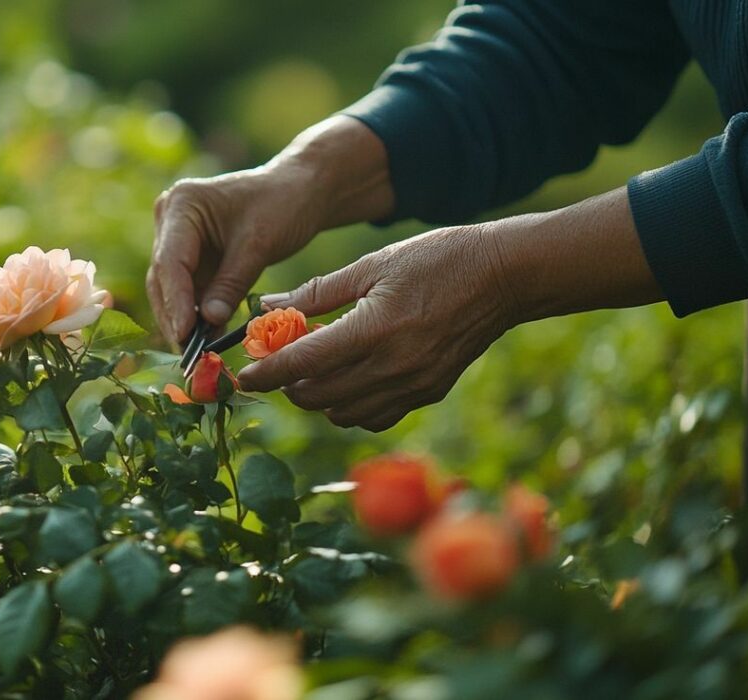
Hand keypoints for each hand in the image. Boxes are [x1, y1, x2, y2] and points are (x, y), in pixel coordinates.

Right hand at [146, 115, 395, 343]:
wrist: (297, 192)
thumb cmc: (283, 204)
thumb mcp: (259, 244)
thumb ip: (231, 282)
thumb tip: (208, 322)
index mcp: (182, 204)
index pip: (171, 260)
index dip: (176, 300)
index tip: (184, 334)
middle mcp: (169, 220)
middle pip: (164, 278)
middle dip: (176, 317)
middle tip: (189, 356)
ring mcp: (177, 241)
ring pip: (171, 290)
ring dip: (183, 322)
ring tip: (196, 356)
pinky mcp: (191, 259)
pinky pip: (189, 292)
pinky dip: (197, 317)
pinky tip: (207, 343)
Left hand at [236, 225, 513, 430]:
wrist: (504, 277)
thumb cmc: (436, 260)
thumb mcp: (371, 266)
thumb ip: (315, 292)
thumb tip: (267, 306)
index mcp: (375, 329)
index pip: (303, 364)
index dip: (267, 373)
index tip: (243, 374)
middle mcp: (393, 366)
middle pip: (317, 396)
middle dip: (288, 383)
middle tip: (283, 358)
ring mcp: (413, 386)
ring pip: (342, 413)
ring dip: (318, 395)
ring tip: (318, 363)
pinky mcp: (427, 393)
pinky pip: (374, 416)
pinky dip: (350, 406)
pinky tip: (350, 377)